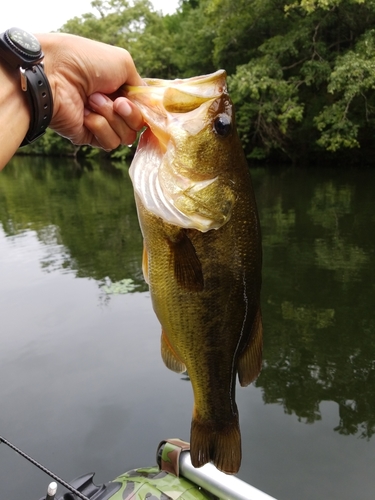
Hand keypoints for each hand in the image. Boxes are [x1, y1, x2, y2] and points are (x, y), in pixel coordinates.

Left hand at [38, 33, 143, 149]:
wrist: (54, 73)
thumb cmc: (85, 61)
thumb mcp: (123, 62)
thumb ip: (140, 85)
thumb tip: (147, 105)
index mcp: (118, 88)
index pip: (142, 108)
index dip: (143, 107)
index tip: (137, 99)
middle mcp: (111, 107)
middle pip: (138, 125)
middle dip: (130, 113)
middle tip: (116, 100)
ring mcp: (100, 123)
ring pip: (126, 136)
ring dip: (112, 117)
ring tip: (93, 101)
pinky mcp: (88, 137)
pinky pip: (109, 142)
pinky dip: (100, 127)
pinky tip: (86, 115)